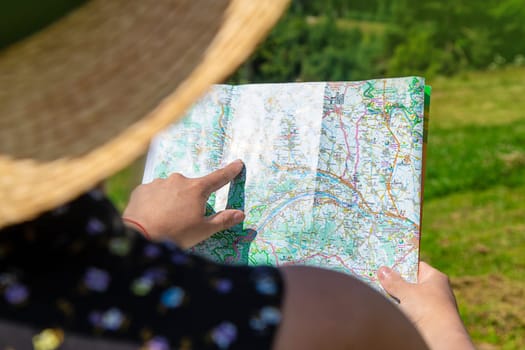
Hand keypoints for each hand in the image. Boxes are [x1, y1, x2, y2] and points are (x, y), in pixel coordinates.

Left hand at [123, 160, 244, 247]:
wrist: (139, 236)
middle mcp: (178, 180)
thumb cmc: (175, 234)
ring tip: (166, 220)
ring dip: (172, 200)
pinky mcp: (142, 189)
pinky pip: (154, 194)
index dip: (230, 171)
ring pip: (171, 190)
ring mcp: (158, 183)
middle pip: (191, 188)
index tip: (238, 163)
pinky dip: (156, 202)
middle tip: (185, 219)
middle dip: (191, 200)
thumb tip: (240, 214)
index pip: (218, 178)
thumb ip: (223, 220)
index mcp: (196, 189)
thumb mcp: (203, 230)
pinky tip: (153, 216)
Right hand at [378, 262, 474, 349]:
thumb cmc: (427, 308)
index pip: (416, 266)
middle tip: (377, 277)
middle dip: (396, 282)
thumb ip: (393, 281)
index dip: (401, 264)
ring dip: (397, 297)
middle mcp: (435, 291)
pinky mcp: (427, 321)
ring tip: (377, 291)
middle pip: (411, 282)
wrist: (441, 338)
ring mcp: (431, 306)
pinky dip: (400, 310)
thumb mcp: (406, 291)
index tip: (386, 264)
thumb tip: (382, 270)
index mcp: (435, 278)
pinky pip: (410, 311)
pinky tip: (388, 308)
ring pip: (409, 298)